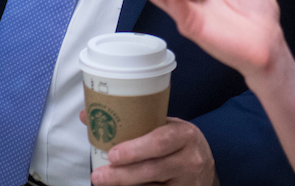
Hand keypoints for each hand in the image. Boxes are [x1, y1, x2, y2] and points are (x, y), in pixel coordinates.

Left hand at [90, 117, 217, 185]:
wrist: (207, 166)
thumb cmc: (178, 143)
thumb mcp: (165, 127)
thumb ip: (133, 123)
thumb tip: (87, 115)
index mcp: (185, 135)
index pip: (160, 142)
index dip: (135, 149)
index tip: (113, 154)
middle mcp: (189, 160)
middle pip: (153, 169)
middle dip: (122, 174)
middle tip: (98, 175)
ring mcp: (186, 182)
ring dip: (125, 185)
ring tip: (103, 182)